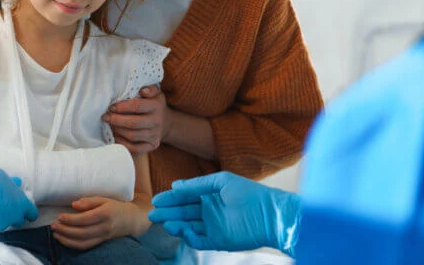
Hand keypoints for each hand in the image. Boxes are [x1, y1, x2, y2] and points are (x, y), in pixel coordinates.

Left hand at [51, 197, 143, 249]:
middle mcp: (104, 227)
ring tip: (55, 234)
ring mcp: (103, 236)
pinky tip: (64, 240)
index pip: (85, 219)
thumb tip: (74, 205)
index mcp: (105, 213)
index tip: (59, 216)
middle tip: (53, 225)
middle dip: (65, 230)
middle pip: (82, 232)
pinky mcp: (101, 242)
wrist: (131, 220)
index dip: (71, 219)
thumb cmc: (115, 206)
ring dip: (67, 239)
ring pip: (83, 242)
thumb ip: (89, 201)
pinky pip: (86, 246)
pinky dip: (73, 245)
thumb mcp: (104, 199)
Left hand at [103, 86, 170, 153]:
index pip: (137, 106)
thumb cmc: (154, 105)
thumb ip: (150, 88)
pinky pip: (134, 148)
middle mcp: (157, 121)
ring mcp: (155, 135)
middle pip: (133, 123)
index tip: (111, 107)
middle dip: (116, 120)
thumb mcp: (156, 93)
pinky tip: (115, 136)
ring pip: (132, 136)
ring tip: (109, 125)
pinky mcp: (152, 146)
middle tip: (105, 117)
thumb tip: (143, 91)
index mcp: (157, 106)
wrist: (166, 123)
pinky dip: (122, 143)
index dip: (121, 107)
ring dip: (117, 130)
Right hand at [147, 171, 300, 256]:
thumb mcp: (221, 181)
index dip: (171, 199)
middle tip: (153, 214)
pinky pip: (198, 240)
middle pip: (184, 213)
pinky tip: (180, 229)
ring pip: (188, 226)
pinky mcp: (218, 241)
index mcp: (211, 196)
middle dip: (168, 213)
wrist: (271, 215)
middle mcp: (210, 211)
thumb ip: (198, 184)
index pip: (186, 198)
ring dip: (175, 224)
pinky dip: (188, 236)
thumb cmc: (249, 194)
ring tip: (164, 222)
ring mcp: (214, 227)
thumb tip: (175, 184)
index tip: (156, 200)